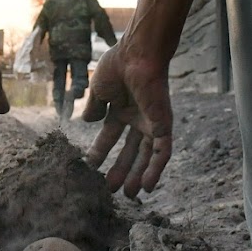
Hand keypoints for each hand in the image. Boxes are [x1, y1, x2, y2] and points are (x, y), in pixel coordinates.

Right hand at [81, 40, 174, 196]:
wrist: (136, 55)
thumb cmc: (118, 66)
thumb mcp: (99, 90)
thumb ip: (94, 107)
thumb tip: (87, 121)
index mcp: (121, 110)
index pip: (110, 137)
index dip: (100, 152)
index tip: (89, 167)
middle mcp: (138, 119)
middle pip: (130, 151)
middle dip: (120, 170)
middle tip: (110, 189)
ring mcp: (151, 123)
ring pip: (146, 156)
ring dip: (137, 175)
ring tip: (128, 195)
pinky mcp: (163, 125)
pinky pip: (162, 152)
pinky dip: (155, 170)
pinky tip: (146, 186)